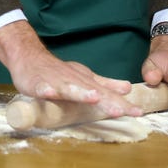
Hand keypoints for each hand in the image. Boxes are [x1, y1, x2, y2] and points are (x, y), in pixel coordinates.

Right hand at [0, 21, 141, 117]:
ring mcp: (55, 81)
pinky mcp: (38, 83)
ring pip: (69, 88)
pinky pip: (42, 87)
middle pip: (91, 91)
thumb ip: (105, 83)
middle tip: (122, 110)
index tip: (138, 112)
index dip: (121, 103)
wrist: (29, 55)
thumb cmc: (56, 70)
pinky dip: (46, 89)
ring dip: (81, 92)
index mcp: (85, 81)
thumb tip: (128, 87)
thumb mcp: (83, 76)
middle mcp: (73, 80)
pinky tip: (49, 93)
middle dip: (107, 100)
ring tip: (94, 98)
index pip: (106, 93)